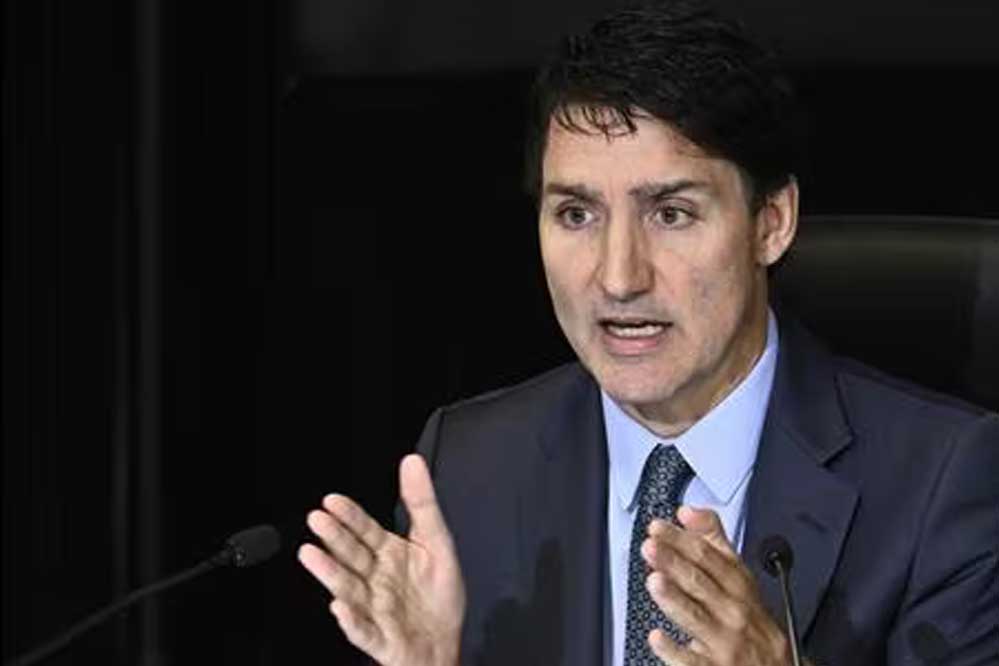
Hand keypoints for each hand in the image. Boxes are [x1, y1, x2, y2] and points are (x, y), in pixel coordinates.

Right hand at [298, 454, 464, 665]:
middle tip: (317, 519)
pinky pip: (362, 631)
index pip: (365, 530)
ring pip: (349, 589)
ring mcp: (374, 609)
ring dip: (330, 573)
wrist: (444, 645)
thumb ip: (422, 503)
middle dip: (334, 538)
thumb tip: (412, 462)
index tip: (332, 500)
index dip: (350, 516)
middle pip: (352, 556)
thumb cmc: (438, 596)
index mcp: (388, 554)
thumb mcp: (438, 542)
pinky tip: (340, 608)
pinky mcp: (379, 638)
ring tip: (312, 555)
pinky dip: (350, 621)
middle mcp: (376, 579)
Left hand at [641, 506, 790, 665]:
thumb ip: (714, 542)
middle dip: (675, 563)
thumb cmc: (752, 621)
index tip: (659, 528)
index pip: (710, 557)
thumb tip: (688, 512)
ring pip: (697, 617)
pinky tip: (657, 638)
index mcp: (739, 586)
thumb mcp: (740, 578)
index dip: (683, 540)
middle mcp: (734, 612)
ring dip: (675, 599)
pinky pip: (693, 661)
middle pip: (701, 583)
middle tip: (651, 548)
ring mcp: (726, 642)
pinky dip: (675, 650)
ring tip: (654, 582)